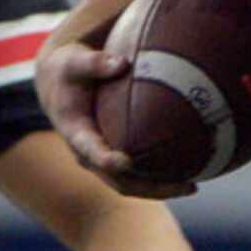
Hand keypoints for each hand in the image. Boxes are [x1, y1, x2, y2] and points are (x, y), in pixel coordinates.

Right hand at [32, 38, 192, 198]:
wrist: (59, 87)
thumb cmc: (69, 70)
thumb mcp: (74, 61)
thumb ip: (95, 62)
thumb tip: (122, 63)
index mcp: (75, 131)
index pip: (89, 150)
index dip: (106, 159)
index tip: (125, 161)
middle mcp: (87, 154)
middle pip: (118, 180)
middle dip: (149, 186)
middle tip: (182, 183)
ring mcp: (100, 161)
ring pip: (130, 185)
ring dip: (161, 189)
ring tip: (192, 186)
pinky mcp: (113, 159)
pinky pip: (136, 177)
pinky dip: (160, 180)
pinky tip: (187, 176)